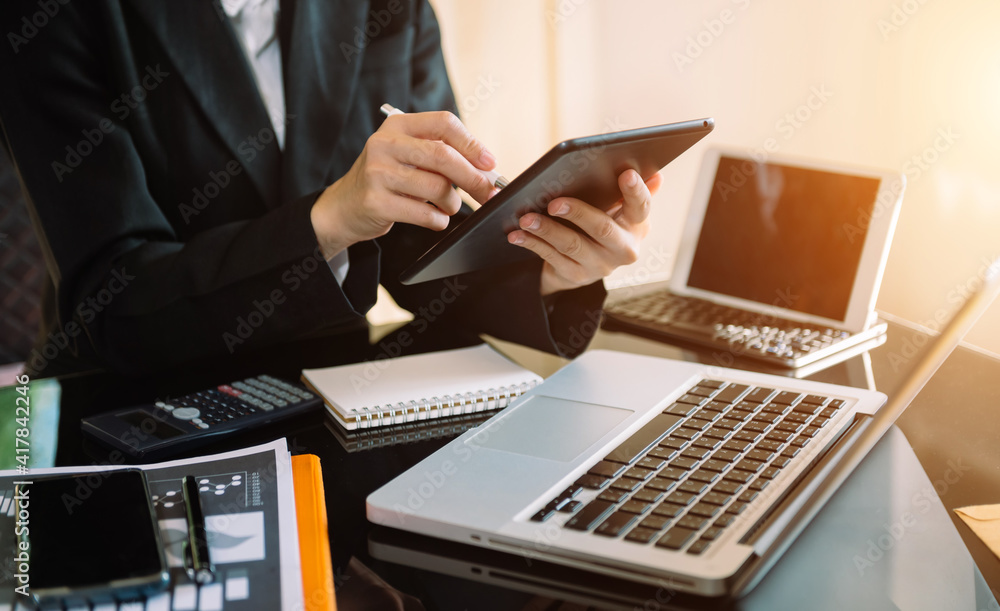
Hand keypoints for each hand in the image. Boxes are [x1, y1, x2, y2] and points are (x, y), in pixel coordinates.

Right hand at [310, 111, 497, 257]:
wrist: (343, 206)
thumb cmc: (384, 179)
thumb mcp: (405, 154)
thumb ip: (439, 154)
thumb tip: (486, 170)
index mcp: (397, 125)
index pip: (444, 123)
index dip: (472, 143)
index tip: (490, 162)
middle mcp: (385, 144)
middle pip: (443, 156)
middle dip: (473, 177)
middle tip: (488, 192)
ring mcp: (378, 173)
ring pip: (437, 188)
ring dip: (453, 203)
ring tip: (449, 206)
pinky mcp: (377, 202)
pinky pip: (425, 214)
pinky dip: (439, 220)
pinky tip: (435, 218)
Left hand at [507, 169, 661, 295]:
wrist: (585, 264)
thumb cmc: (600, 225)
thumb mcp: (618, 210)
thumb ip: (632, 193)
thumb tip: (656, 176)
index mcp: (637, 225)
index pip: (641, 206)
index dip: (635, 191)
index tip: (625, 173)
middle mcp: (624, 248)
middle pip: (602, 228)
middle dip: (577, 213)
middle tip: (554, 202)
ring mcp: (600, 266)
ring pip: (572, 245)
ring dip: (546, 230)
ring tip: (527, 218)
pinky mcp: (577, 277)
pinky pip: (552, 258)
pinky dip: (533, 244)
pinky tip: (518, 235)